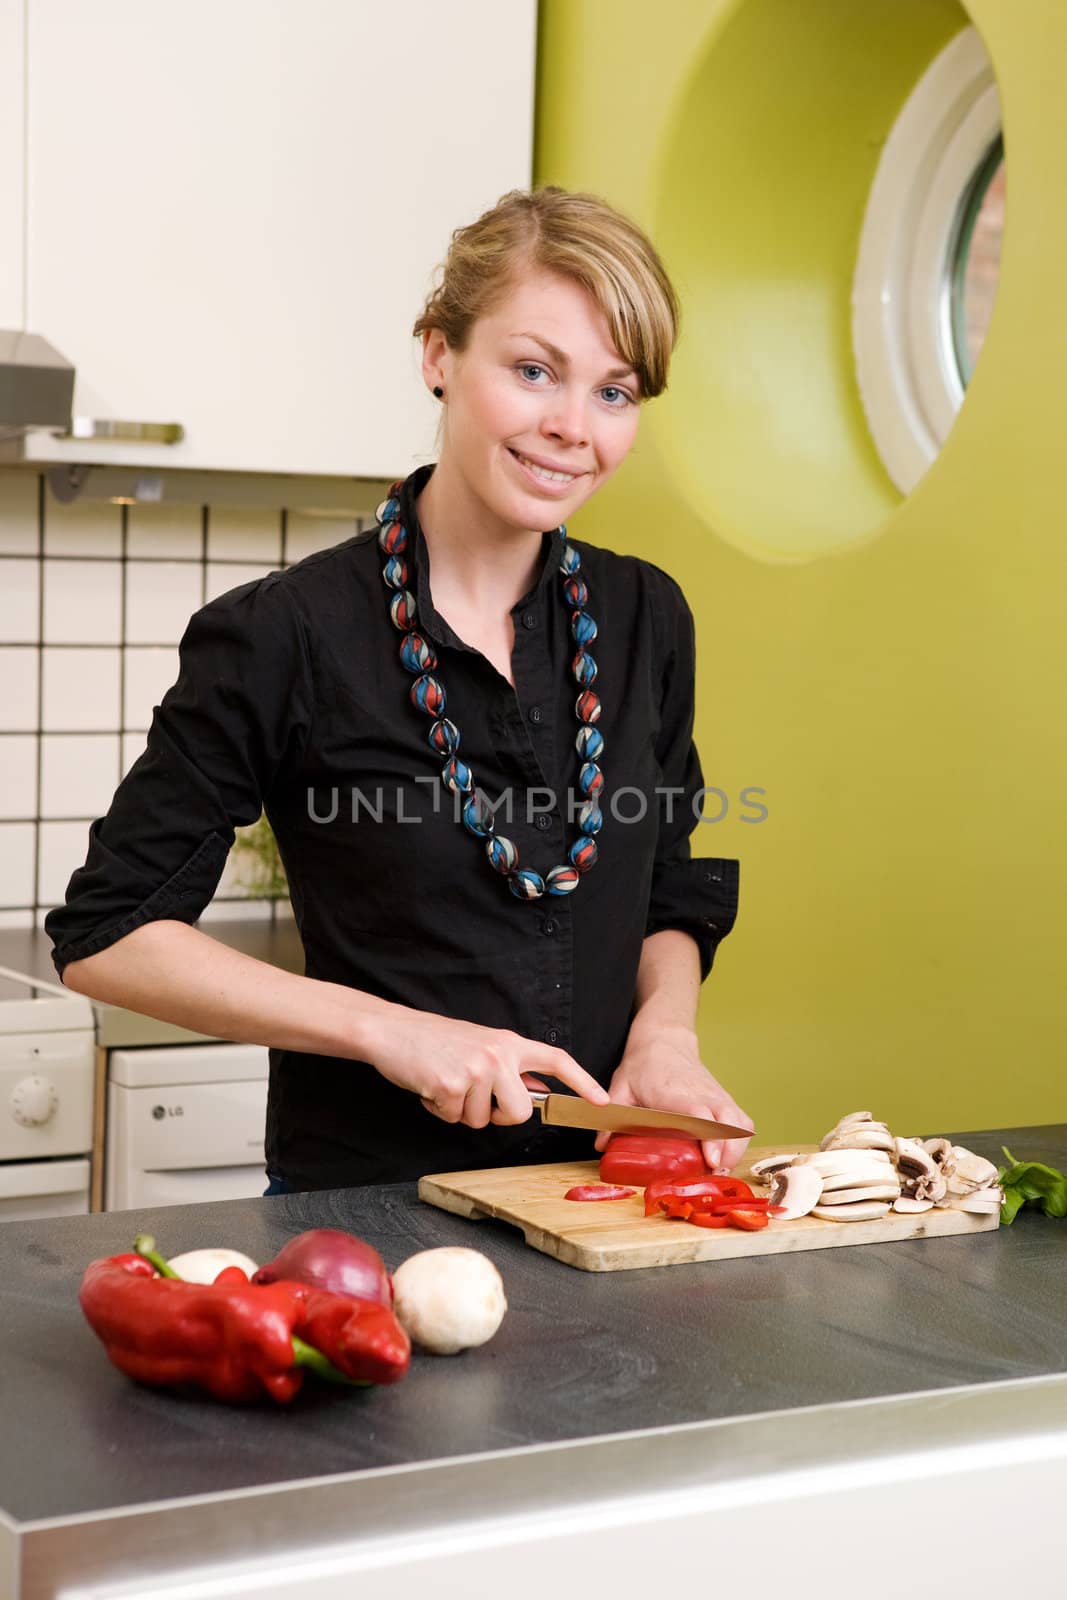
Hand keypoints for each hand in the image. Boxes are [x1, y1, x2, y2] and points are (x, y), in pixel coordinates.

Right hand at [363, 1006, 609, 1130]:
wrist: (392, 1030)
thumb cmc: (434, 1041)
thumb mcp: (481, 1045)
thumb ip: (509, 1068)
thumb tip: (536, 1093)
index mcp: (509, 1042)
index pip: (556, 1059)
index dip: (582, 1081)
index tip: (601, 1101)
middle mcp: (498, 1053)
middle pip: (520, 1112)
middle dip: (497, 1116)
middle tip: (473, 1098)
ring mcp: (476, 1069)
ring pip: (482, 1120)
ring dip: (460, 1111)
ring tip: (445, 1083)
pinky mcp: (451, 1085)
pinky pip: (454, 1118)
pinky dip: (440, 1110)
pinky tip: (430, 1087)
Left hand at [592, 1019, 752, 1170]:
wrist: (664, 1041)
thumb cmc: (643, 1066)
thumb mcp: (621, 1088)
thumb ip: (612, 1117)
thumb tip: (601, 1146)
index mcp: (675, 1091)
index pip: (700, 1112)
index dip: (710, 1136)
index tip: (710, 1159)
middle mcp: (702, 1093)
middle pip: (729, 1122)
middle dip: (728, 1152)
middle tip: (713, 1174)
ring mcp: (717, 1096)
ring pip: (740, 1124)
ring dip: (736, 1150)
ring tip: (719, 1171)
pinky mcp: (724, 1100)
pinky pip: (742, 1122)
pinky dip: (740, 1142)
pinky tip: (726, 1158)